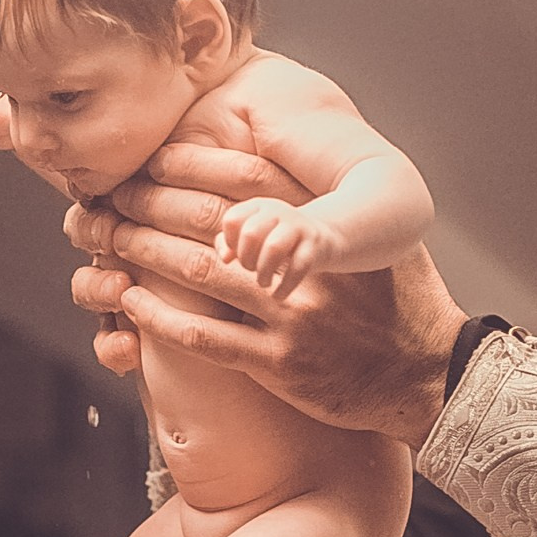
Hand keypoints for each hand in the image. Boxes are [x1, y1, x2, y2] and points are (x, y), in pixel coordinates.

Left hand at [67, 142, 466, 445]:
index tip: (152, 158)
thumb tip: (282, 166)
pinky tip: (131, 303)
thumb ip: (333, 205)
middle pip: (209, 221)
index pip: (244, 179)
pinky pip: (204, 339)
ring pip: (197, 274)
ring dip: (144, 253)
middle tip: (112, 195)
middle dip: (151, 203)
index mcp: (329, 225)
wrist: (427, 378)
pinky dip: (161, 319)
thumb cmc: (403, 303)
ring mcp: (291, 317)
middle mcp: (306, 267)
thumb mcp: (382, 238)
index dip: (192, 165)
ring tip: (108, 238)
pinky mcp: (279, 365)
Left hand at [216, 196, 325, 294]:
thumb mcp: (254, 236)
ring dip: (264, 272)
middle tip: (252, 270)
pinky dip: (284, 287)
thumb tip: (225, 258)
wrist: (322, 237)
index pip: (232, 220)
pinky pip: (298, 267)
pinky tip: (278, 296)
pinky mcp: (315, 244)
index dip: (231, 243)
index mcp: (259, 206)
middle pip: (250, 234)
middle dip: (246, 259)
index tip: (239, 254)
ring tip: (264, 282)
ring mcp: (298, 226)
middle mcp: (278, 210)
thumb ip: (229, 243)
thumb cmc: (278, 239)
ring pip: (274, 247)